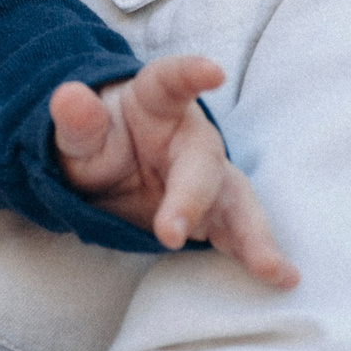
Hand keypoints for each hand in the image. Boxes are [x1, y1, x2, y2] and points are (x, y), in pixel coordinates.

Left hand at [52, 56, 299, 287]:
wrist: (112, 167)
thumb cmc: (99, 141)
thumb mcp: (77, 134)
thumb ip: (77, 120)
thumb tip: (68, 96)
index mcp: (157, 102)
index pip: (172, 81)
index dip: (192, 74)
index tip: (212, 72)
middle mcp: (192, 137)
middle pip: (202, 162)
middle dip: (191, 197)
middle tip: (172, 231)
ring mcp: (209, 176)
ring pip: (236, 200)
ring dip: (251, 234)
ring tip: (271, 267)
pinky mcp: (216, 211)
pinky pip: (237, 232)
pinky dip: (256, 254)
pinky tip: (282, 277)